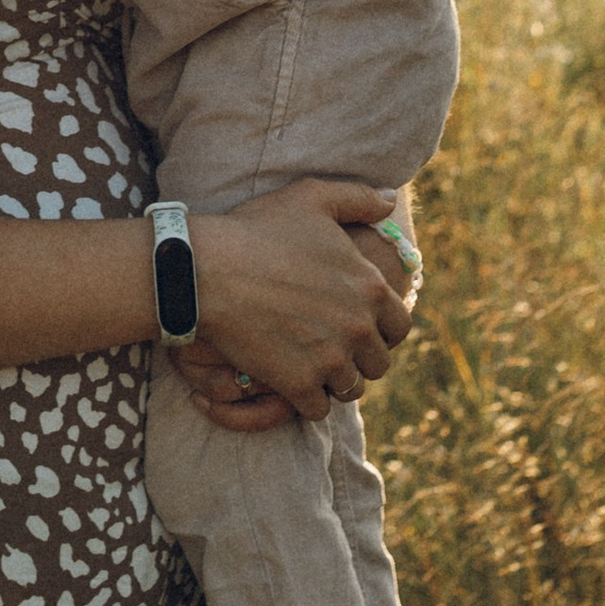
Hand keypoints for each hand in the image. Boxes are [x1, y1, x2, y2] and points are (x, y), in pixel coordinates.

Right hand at [171, 180, 414, 431]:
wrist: (205, 271)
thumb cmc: (256, 229)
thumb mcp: (311, 197)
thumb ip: (359, 198)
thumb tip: (391, 202)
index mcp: (369, 287)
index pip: (400, 326)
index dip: (381, 328)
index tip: (359, 327)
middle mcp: (358, 326)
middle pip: (378, 363)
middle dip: (360, 358)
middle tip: (332, 349)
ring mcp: (330, 359)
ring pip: (350, 388)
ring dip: (334, 381)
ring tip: (312, 367)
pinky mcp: (300, 383)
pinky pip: (318, 408)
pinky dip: (307, 400)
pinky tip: (290, 382)